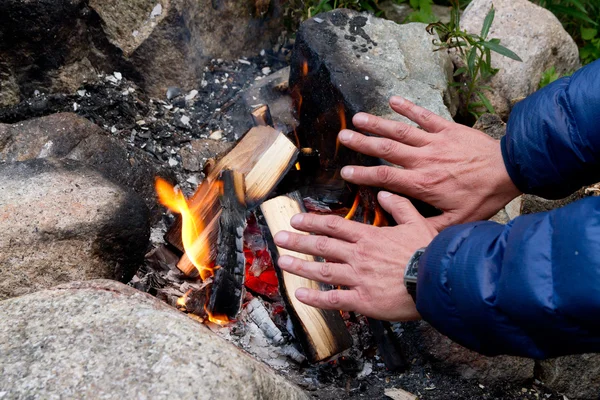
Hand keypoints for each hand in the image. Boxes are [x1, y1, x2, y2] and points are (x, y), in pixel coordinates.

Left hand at [273, 192, 436, 320]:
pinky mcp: (363, 300)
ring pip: (322, 270)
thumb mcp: (417, 222)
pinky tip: (300, 295)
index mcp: (369, 237)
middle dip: (297, 241)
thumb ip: (399, 205)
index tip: (296, 219)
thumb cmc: (430, 253)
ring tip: (282, 262)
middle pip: (321, 246)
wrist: (439, 281)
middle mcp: (358, 256)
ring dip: (299, 266)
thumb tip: (384, 192)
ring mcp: (358, 278)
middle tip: (279, 238)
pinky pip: (333, 299)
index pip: (334, 225)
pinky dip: (314, 298)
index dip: (312, 221)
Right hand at [338, 96, 521, 230]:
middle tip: (342, 136)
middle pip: (386, 148)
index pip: (385, 176)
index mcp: (422, 183)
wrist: (510, 170)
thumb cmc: (483, 198)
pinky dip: (408, 107)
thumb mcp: (455, 223)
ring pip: (400, 130)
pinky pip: (424, 116)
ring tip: (357, 118)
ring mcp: (435, 141)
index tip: (345, 171)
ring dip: (377, 123)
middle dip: (362, 142)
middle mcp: (424, 159)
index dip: (363, 173)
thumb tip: (400, 226)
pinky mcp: (448, 128)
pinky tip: (393, 100)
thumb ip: (425, 226)